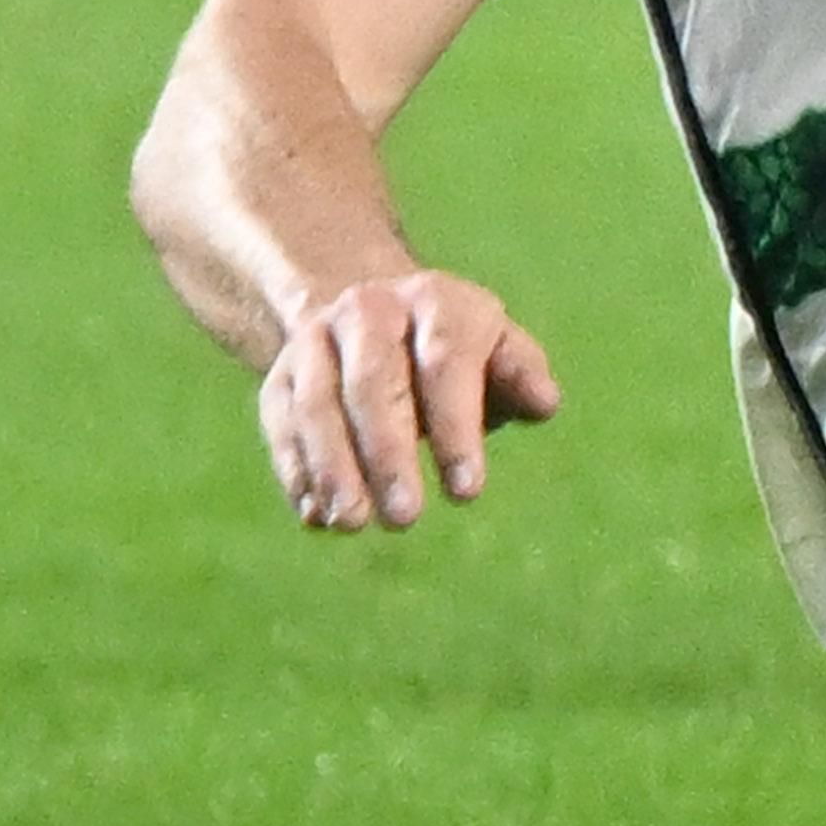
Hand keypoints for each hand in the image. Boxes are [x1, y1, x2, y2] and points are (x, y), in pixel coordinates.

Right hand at [256, 272, 561, 530]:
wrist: (373, 318)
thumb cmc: (455, 352)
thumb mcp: (496, 351)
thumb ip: (520, 375)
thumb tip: (544, 403)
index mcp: (435, 300)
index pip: (445, 361)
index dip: (455, 428)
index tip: (468, 493)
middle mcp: (369, 310)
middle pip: (373, 382)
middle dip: (387, 454)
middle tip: (406, 519)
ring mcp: (317, 341)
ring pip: (316, 404)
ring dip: (333, 468)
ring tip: (353, 524)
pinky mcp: (280, 377)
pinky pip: (281, 424)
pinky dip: (297, 471)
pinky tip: (317, 517)